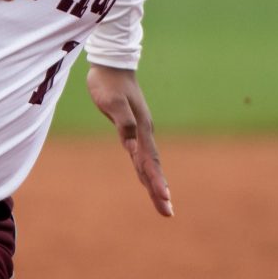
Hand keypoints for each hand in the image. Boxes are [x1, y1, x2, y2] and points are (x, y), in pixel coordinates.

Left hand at [86, 65, 171, 216]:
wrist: (111, 65)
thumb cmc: (109, 82)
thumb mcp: (113, 101)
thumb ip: (124, 122)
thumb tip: (131, 143)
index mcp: (141, 129)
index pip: (150, 161)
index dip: (156, 181)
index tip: (164, 198)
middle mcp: (143, 134)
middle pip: (152, 168)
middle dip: (159, 191)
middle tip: (168, 213)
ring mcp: (139, 133)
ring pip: (147, 165)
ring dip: (154, 185)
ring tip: (163, 203)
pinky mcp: (131, 131)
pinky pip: (140, 157)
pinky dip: (145, 172)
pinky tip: (147, 180)